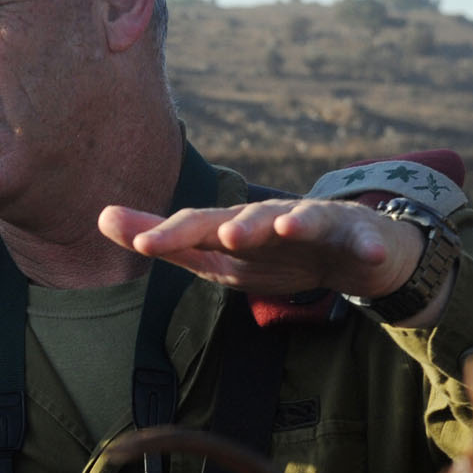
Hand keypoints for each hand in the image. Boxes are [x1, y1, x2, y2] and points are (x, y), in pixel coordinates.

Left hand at [99, 198, 427, 302]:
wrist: (349, 254)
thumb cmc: (273, 255)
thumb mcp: (215, 256)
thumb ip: (165, 241)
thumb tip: (101, 217)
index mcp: (235, 226)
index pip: (199, 226)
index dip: (173, 234)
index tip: (142, 243)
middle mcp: (272, 216)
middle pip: (250, 217)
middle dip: (236, 224)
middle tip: (222, 235)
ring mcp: (318, 222)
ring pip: (305, 217)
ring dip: (294, 222)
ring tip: (285, 228)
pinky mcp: (359, 236)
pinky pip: (364, 239)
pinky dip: (369, 244)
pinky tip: (371, 253)